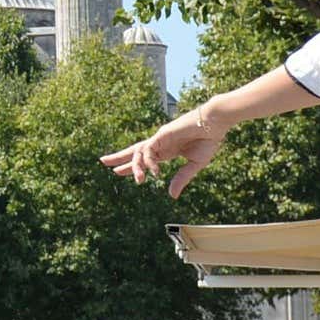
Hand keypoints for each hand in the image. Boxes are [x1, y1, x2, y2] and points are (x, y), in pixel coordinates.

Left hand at [102, 106, 227, 194]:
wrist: (216, 124)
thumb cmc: (208, 140)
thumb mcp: (194, 165)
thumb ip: (181, 179)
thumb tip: (171, 195)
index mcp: (167, 149)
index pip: (144, 158)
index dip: (131, 166)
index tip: (118, 172)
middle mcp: (160, 143)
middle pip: (134, 151)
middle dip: (119, 157)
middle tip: (103, 162)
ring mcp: (160, 138)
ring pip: (138, 151)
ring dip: (132, 165)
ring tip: (130, 177)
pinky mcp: (162, 134)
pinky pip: (149, 149)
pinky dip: (148, 161)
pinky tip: (154, 172)